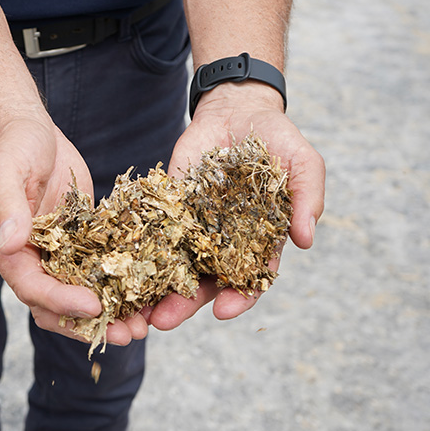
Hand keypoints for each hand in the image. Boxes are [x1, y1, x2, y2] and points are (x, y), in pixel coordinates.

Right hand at [0, 117, 149, 344]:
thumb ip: (7, 207)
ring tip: (141, 326)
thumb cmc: (13, 144)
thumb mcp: (6, 170)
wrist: (27, 127)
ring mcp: (53, 253)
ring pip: (78, 295)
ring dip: (108, 313)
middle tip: (128, 334)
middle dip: (89, 323)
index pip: (32, 288)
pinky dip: (117, 286)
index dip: (62, 301)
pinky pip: (95, 272)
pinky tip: (145, 294)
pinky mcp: (76, 242)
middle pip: (55, 306)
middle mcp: (27, 259)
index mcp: (4, 249)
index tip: (95, 306)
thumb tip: (9, 244)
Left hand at [147, 82, 325, 330]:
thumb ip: (307, 199)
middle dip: (184, 304)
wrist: (238, 108)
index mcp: (257, 242)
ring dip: (156, 289)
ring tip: (138, 309)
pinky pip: (152, 231)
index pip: (248, 280)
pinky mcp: (169, 206)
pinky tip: (122, 266)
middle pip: (203, 282)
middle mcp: (222, 241)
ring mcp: (193, 225)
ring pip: (174, 265)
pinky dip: (138, 251)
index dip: (237, 298)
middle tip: (163, 322)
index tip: (223, 311)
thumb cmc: (279, 139)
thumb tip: (305, 240)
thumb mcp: (302, 164)